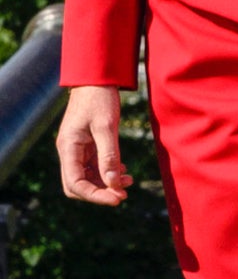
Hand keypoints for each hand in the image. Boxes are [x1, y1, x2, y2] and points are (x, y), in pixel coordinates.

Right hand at [53, 87, 126, 206]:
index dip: (95, 195)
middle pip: (78, 185)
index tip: (117, 198)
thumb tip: (113, 183)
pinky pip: (94, 166)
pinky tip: (124, 171)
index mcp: (68, 148)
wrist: (96, 80)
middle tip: (123, 195)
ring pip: (87, 177)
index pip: (75, 184)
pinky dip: (107, 172)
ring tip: (129, 181)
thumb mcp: (107, 126)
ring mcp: (77, 149)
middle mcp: (69, 152)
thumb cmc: (100, 99)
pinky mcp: (86, 145)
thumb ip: (109, 155)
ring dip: (106, 183)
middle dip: (100, 192)